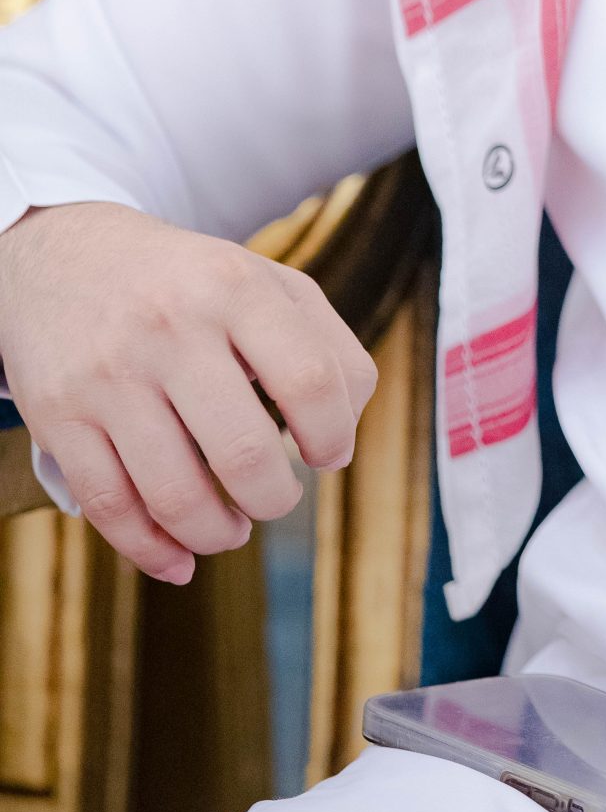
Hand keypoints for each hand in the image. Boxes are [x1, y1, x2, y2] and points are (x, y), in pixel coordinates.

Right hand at [0, 200, 376, 583]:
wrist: (65, 253)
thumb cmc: (190, 284)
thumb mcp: (268, 283)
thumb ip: (329, 348)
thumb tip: (341, 439)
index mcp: (235, 287)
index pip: (312, 382)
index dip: (333, 437)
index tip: (327, 454)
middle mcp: (170, 327)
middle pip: (244, 452)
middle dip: (274, 499)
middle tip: (276, 498)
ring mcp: (109, 375)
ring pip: (175, 495)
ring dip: (217, 534)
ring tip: (231, 529)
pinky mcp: (57, 416)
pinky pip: (110, 508)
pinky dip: (152, 550)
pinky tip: (179, 558)